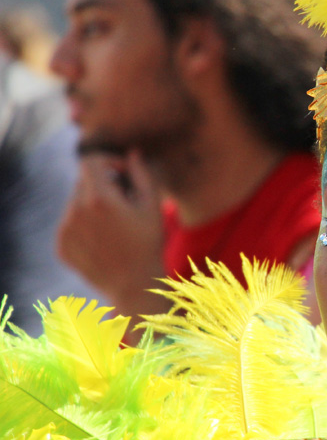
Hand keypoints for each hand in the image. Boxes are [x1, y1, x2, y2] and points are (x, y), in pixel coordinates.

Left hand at [57, 150, 168, 316]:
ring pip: (75, 202)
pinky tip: (104, 240)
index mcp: (99, 198)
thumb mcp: (152, 207)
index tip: (123, 175)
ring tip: (115, 225)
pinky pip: (69, 223)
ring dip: (92, 205)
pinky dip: (84, 224)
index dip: (109, 162)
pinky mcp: (61, 245)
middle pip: (83, 182)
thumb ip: (142, 175)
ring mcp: (65, 230)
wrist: (134, 286)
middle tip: (124, 202)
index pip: (91, 161)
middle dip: (102, 185)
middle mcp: (76, 211)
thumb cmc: (149, 244)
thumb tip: (133, 153)